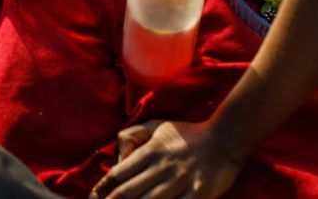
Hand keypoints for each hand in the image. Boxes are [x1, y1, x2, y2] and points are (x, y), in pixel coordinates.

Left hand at [91, 120, 242, 198]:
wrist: (224, 139)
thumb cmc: (187, 133)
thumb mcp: (158, 126)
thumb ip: (135, 136)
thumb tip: (118, 153)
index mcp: (150, 151)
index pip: (119, 173)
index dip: (103, 188)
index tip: (93, 197)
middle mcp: (161, 168)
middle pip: (128, 193)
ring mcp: (180, 182)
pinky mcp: (197, 194)